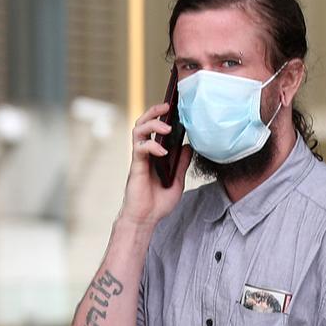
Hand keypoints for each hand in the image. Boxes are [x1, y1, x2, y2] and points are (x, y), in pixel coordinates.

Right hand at [121, 102, 192, 226]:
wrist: (146, 219)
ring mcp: (139, 159)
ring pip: (138, 130)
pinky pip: (140, 148)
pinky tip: (163, 152)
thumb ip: (182, 164)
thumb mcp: (177, 181)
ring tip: (167, 127)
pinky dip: (152, 146)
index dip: (162, 116)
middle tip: (168, 106)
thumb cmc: (158, 203)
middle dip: (154, 111)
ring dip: (152, 123)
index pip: (155, 128)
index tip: (176, 108)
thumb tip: (189, 146)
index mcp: (154, 154)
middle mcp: (145, 153)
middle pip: (143, 122)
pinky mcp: (136, 166)